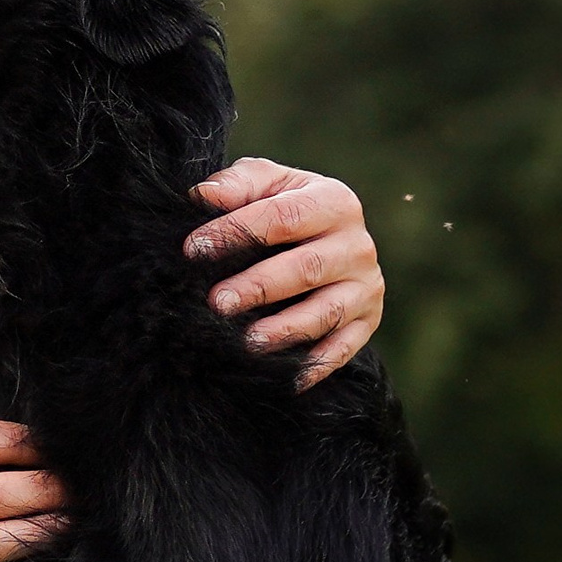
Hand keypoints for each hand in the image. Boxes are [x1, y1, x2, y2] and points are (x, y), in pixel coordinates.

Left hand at [183, 158, 383, 387]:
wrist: (328, 236)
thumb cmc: (286, 206)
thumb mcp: (267, 183)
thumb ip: (238, 184)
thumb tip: (202, 196)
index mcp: (335, 201)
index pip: (282, 217)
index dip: (236, 232)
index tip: (193, 249)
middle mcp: (358, 245)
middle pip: (305, 268)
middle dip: (258, 287)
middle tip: (218, 303)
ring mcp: (366, 286)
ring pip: (326, 312)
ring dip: (285, 330)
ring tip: (247, 341)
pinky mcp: (368, 320)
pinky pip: (345, 347)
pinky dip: (317, 364)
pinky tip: (288, 378)